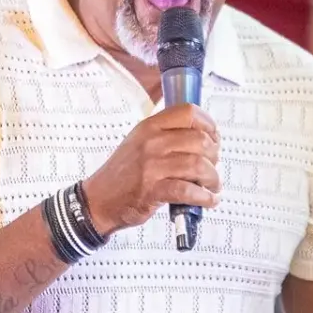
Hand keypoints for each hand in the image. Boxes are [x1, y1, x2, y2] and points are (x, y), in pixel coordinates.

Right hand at [82, 104, 221, 237]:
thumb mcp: (139, 142)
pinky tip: (207, 199)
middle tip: (213, 167)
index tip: (214, 138)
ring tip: (212, 186)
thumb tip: (204, 138)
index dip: (209, 125)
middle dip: (214, 157)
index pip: (189, 112)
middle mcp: (151, 143)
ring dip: (213, 179)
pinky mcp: (153, 190)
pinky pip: (189, 191)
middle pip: (200, 141)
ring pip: (199, 166)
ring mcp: (151, 166)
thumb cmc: (123, 174)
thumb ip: (166, 135)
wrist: (98, 199)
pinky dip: (204, 197)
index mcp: (149, 127)